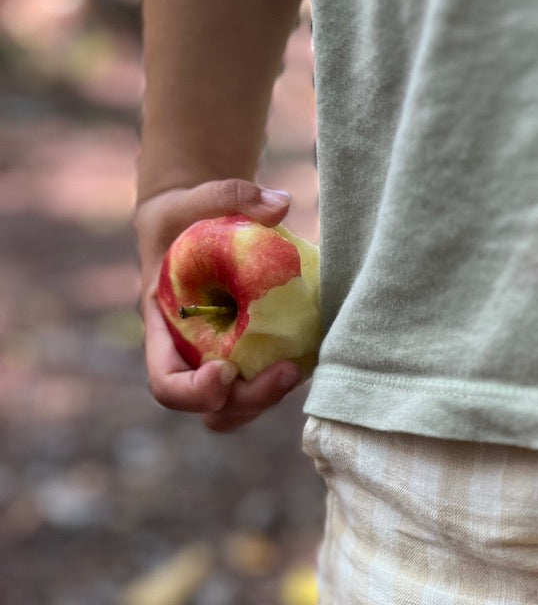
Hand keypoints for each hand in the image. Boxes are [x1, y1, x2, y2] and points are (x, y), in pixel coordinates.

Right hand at [135, 179, 305, 431]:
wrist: (193, 223)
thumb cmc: (186, 212)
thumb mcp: (196, 196)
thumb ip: (232, 195)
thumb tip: (280, 204)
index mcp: (163, 331)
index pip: (166, 384)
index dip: (193, 391)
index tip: (224, 369)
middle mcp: (190, 358)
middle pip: (212, 409)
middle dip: (249, 400)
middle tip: (287, 371)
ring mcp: (220, 363)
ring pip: (239, 409)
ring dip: (267, 400)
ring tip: (298, 368)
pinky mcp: (249, 359)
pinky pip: (261, 388)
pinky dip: (282, 383)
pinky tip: (308, 355)